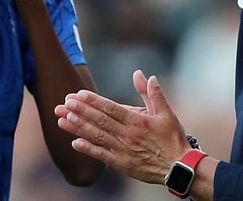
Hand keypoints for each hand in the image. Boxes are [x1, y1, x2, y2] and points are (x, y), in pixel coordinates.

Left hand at [54, 70, 189, 184]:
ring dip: (79, 127)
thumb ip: (152, 93)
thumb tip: (143, 74)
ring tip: (63, 119)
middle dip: (80, 111)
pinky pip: (102, 155)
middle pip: (100, 121)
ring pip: (97, 136)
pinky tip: (75, 143)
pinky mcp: (122, 164)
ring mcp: (123, 150)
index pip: (111, 108)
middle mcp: (128, 134)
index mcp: (137, 121)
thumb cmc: (172, 138)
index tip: (78, 94)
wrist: (179, 167)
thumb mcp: (166, 112)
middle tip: (64, 103)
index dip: (93, 101)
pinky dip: (88, 149)